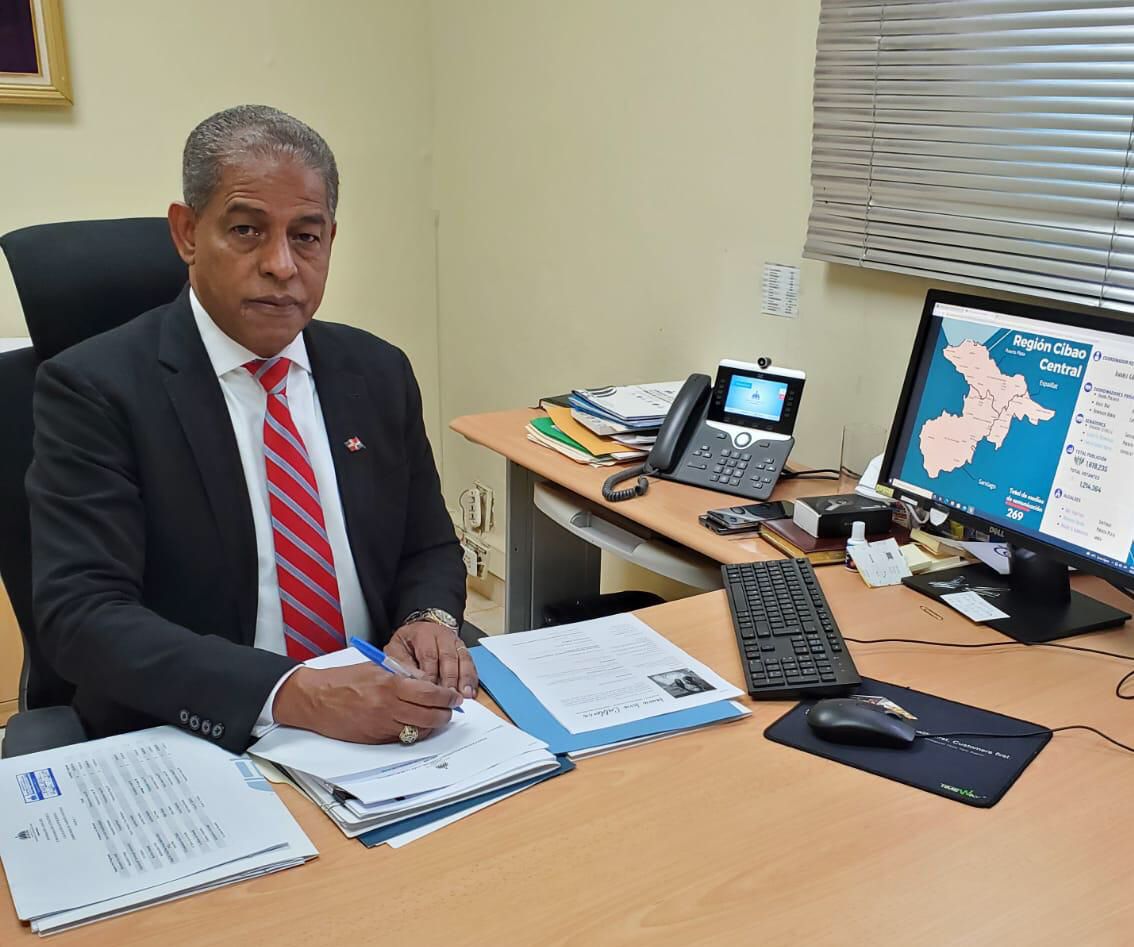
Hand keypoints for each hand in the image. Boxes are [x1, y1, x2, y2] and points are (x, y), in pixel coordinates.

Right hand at [272, 663, 462, 743]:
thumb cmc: (342, 680)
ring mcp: (382, 726)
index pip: (431, 694)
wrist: (314, 699)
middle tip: (450, 710)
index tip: (454, 697)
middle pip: (430, 716)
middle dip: (445, 714)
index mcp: (390, 684)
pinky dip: (413, 732)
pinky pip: (402, 738)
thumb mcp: (375, 667)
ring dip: (431, 726)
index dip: (447, 697)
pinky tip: (416, 725)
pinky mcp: (375, 739)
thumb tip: (425, 681)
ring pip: (419, 730)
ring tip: (436, 718)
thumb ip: (401, 673)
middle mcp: (389, 707)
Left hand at [386, 621, 478, 697]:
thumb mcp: (396, 651)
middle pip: (449, 658)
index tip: (430, 691)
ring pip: (463, 660)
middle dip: (449, 679)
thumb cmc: (406, 645)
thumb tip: (414, 682)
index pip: (429, 655)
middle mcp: (442, 636)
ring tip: (463, 696)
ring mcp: (455, 642)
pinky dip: (471, 679)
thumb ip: (403, 665)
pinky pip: (470, 664)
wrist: (418, 631)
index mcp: (423, 634)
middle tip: (448, 697)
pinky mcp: (464, 650)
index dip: (431, 674)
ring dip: (463, 680)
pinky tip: (470, 692)